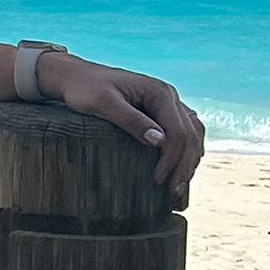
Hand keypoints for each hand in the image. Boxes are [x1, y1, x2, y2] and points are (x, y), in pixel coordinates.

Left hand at [38, 53, 205, 207]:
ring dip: (190, 159)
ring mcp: (167, 103)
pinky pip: (184, 131)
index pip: (177, 131)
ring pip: (193, 133)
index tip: (158, 181)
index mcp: (159, 92)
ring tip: (178, 185)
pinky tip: (179, 167)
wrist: (76, 77)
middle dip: (184, 165)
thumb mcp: (102, 104)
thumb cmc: (85, 89)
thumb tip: (159, 141)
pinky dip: (186, 150)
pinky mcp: (161, 111)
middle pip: (190, 134)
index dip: (172, 159)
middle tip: (172, 192)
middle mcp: (169, 96)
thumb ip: (130, 120)